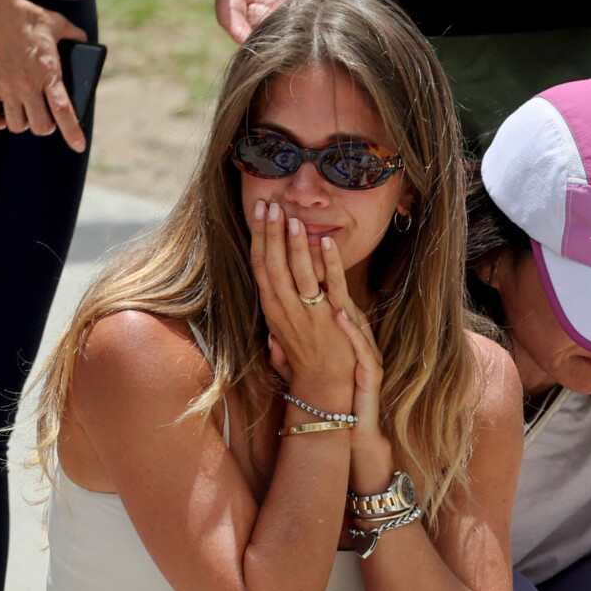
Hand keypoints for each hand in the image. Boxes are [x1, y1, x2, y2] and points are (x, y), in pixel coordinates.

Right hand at [0, 0, 89, 148]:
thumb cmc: (24, 15)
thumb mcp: (56, 23)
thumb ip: (74, 35)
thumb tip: (85, 40)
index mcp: (48, 73)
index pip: (64, 111)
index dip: (72, 132)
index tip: (79, 146)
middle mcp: (28, 85)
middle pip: (41, 127)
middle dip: (45, 126)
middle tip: (44, 116)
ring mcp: (6, 87)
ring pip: (17, 126)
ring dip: (22, 123)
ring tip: (23, 112)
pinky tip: (2, 117)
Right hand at [251, 201, 361, 416]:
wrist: (325, 386)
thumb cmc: (305, 357)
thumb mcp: (282, 331)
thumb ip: (276, 307)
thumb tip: (267, 291)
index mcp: (272, 308)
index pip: (259, 266)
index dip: (258, 237)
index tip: (258, 211)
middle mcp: (284, 310)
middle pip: (272, 265)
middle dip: (270, 233)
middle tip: (270, 204)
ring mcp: (308, 315)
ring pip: (296, 274)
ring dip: (293, 245)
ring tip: (292, 218)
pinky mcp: (332, 319)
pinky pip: (329, 285)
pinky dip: (328, 262)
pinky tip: (325, 241)